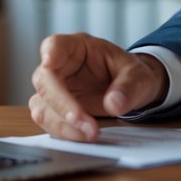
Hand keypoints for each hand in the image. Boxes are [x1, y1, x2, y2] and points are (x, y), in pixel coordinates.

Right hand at [28, 33, 169, 141]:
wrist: (131, 91)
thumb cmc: (130, 76)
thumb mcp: (139, 76)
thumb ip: (129, 87)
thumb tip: (114, 104)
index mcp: (78, 48)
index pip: (56, 44)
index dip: (50, 52)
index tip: (49, 60)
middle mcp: (60, 67)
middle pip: (44, 81)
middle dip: (63, 105)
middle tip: (87, 125)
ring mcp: (54, 90)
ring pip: (41, 106)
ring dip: (63, 124)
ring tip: (91, 134)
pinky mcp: (54, 110)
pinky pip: (49, 122)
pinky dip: (64, 132)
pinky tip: (83, 136)